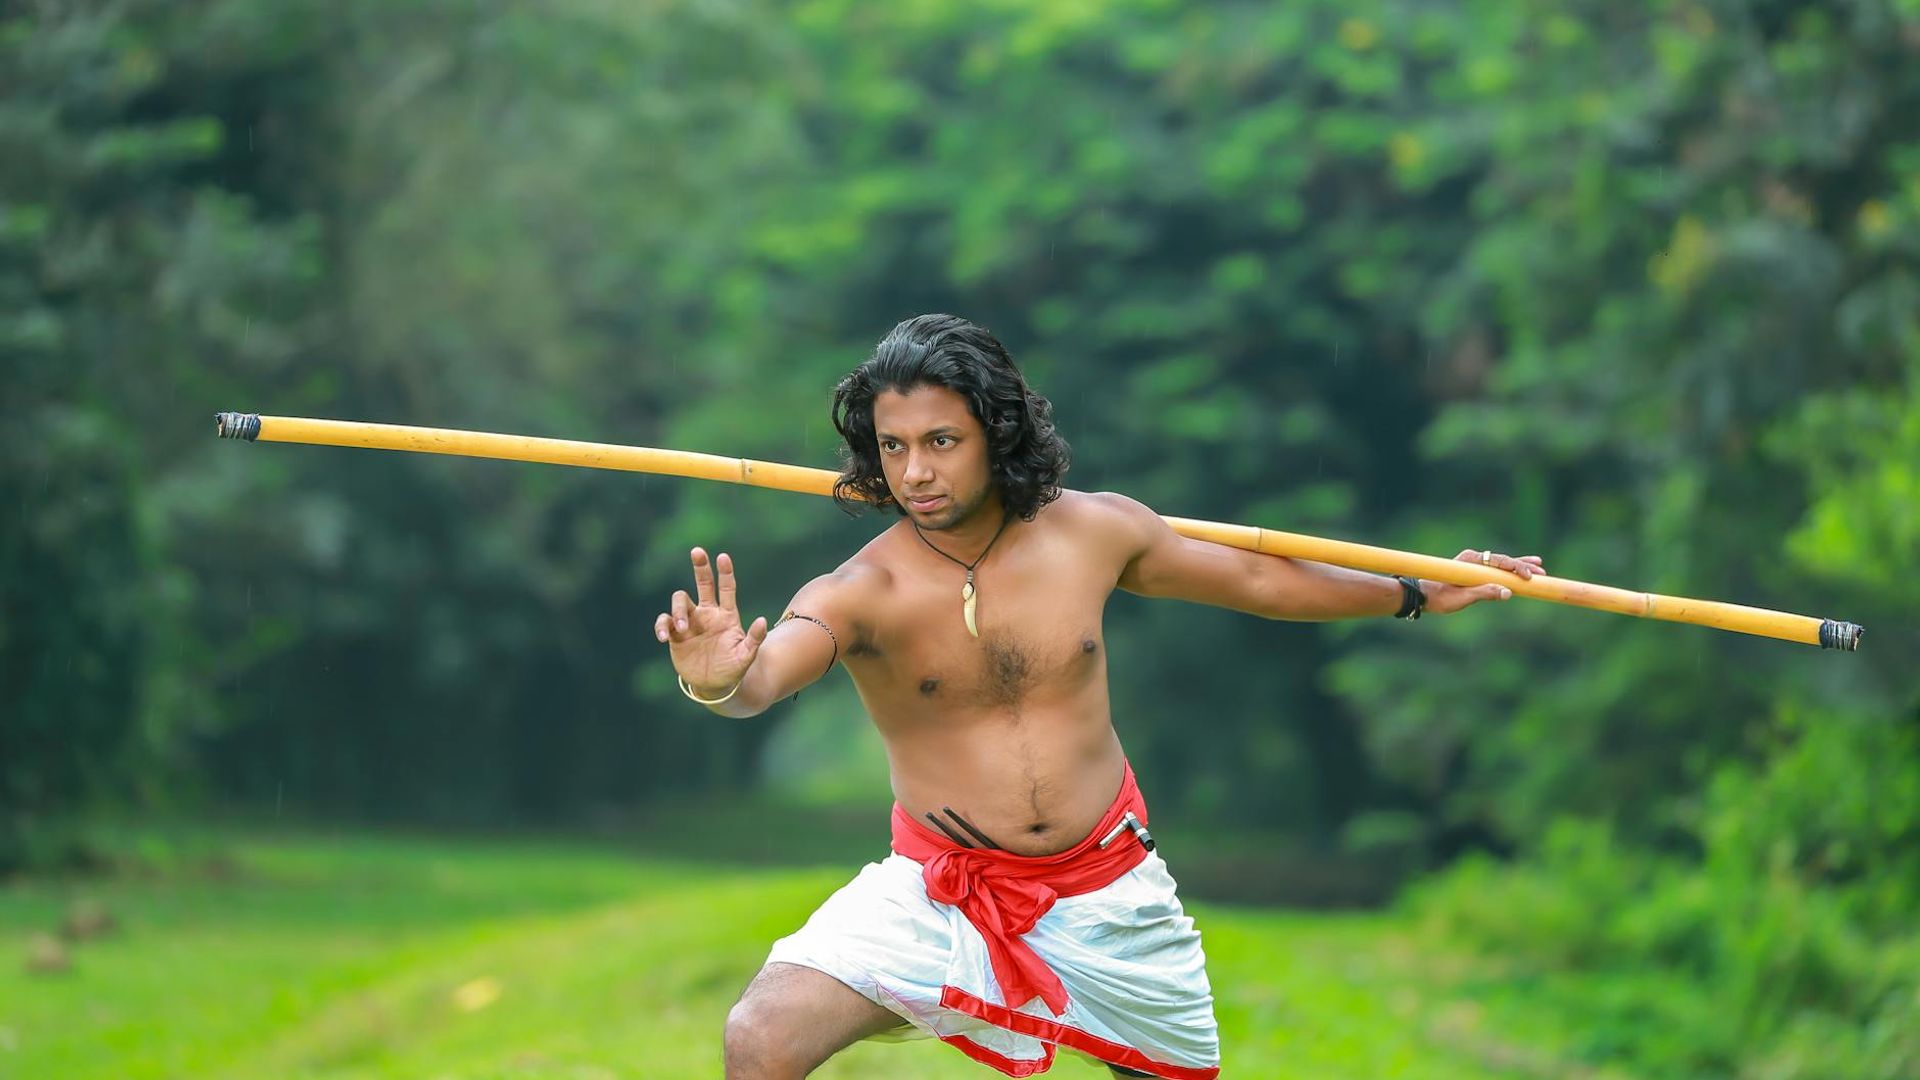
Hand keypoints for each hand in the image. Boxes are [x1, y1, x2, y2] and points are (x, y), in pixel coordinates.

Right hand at [654, 547, 768, 694]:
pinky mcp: (674, 634)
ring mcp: (690, 622)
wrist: (714, 686)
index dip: (725, 572)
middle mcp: (708, 614)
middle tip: (698, 551)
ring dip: (679, 610)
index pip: (727, 589)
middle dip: (701, 567)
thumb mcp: (746, 656)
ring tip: (683, 629)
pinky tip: (663, 636)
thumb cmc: (733, 669)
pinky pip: (664, 621)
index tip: (723, 557)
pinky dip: (662, 625)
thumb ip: (754, 639)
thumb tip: (762, 620)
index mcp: (727, 616)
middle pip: (703, 583)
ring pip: (680, 601)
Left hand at [1421, 549, 1545, 615]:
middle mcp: (1474, 559)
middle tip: (1541, 572)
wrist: (1422, 595)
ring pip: (1501, 565)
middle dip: (1523, 566)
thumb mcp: (1462, 598)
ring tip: (1539, 567)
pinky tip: (1520, 574)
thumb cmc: (1439, 597)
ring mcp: (1474, 565)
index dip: (1516, 568)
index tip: (1529, 577)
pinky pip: (1495, 570)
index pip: (1499, 561)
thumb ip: (1484, 593)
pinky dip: (1508, 572)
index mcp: (1470, 560)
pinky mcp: (1474, 572)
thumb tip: (1508, 593)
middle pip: (1503, 561)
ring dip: (1519, 567)